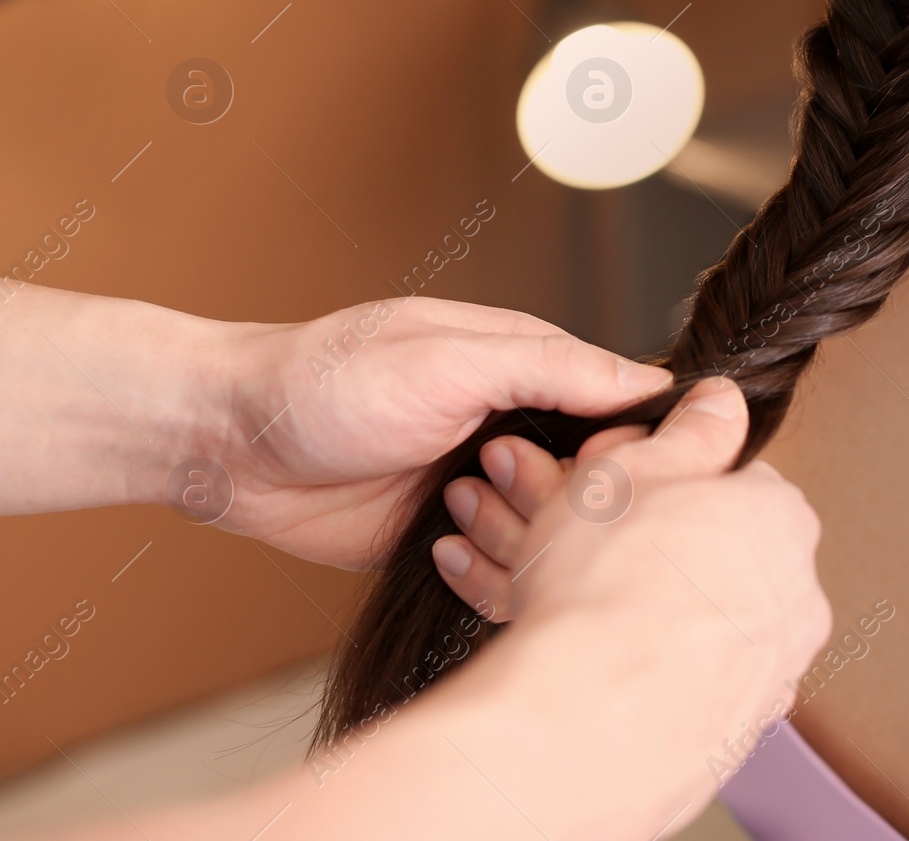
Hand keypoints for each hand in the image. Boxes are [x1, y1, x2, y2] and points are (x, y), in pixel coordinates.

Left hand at [211, 297, 671, 567]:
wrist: (229, 446)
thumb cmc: (329, 382)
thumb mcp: (450, 359)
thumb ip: (552, 366)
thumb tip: (652, 380)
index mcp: (525, 368)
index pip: (621, 407)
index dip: (626, 444)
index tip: (605, 465)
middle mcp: (514, 428)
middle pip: (597, 480)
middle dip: (572, 497)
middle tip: (515, 487)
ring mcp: (483, 488)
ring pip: (556, 534)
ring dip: (524, 537)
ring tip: (459, 509)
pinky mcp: (451, 542)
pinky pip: (504, 571)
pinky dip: (494, 576)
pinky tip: (453, 555)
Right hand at [411, 376, 831, 839]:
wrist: (580, 723)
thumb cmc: (599, 588)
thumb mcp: (631, 469)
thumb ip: (689, 431)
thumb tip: (720, 401)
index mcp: (780, 519)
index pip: (733, 483)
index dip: (666, 487)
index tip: (621, 504)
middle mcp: (797, 598)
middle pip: (723, 556)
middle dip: (662, 553)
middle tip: (590, 561)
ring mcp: (773, 673)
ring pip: (708, 626)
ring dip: (655, 617)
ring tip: (585, 620)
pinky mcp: (741, 736)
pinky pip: (696, 690)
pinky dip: (658, 680)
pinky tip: (608, 674)